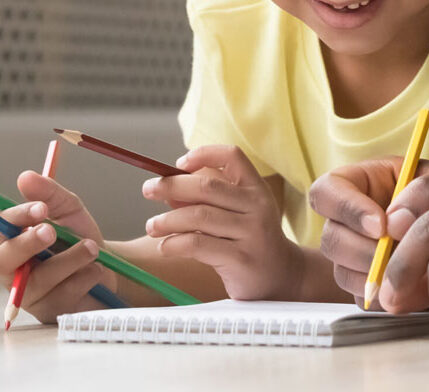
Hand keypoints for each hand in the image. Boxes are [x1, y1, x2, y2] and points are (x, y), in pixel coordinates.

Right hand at [0, 172, 111, 323]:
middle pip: (1, 261)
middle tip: (51, 231)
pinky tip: (96, 271)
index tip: (40, 208)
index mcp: (14, 240)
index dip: (17, 217)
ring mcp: (29, 294)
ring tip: (92, 248)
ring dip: (69, 259)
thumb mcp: (69, 211)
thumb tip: (25, 176)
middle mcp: (13, 269)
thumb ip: (50, 195)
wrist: (109, 267)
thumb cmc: (78, 238)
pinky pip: (63, 296)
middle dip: (27, 244)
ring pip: (38, 280)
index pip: (1, 227)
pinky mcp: (50, 312)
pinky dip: (84, 278)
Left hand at [141, 144, 301, 300]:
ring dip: (167, 220)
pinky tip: (165, 246)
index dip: (204, 154)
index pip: (233, 156)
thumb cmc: (248, 240)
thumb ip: (205, 200)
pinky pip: (197, 245)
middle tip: (148, 189)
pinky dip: (174, 243)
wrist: (280, 276)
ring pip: (198, 216)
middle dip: (171, 185)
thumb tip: (167, 190)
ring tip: (152, 226)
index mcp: (256, 188)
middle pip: (207, 186)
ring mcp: (251, 232)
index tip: (179, 163)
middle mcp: (257, 206)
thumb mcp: (235, 213)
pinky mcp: (240, 259)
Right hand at [308, 156, 428, 306]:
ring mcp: (359, 255)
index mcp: (368, 182)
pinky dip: (388, 297)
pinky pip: (363, 299)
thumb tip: (394, 220)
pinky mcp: (371, 286)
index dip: (346, 208)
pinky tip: (417, 289)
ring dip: (377, 277)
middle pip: (331, 238)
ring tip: (417, 271)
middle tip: (400, 256)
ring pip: (342, 272)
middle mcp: (356, 220)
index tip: (380, 226)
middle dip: (365, 252)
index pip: (328, 190)